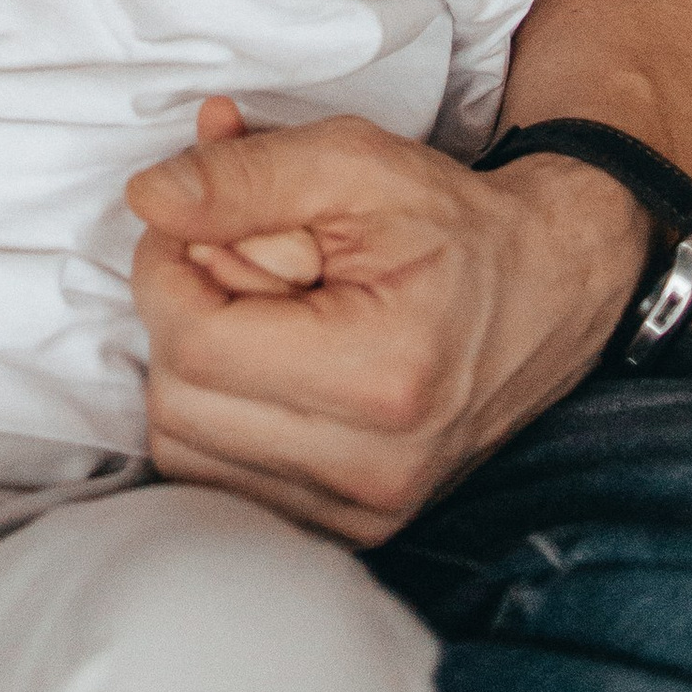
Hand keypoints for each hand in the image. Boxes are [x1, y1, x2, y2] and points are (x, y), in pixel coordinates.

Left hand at [127, 112, 644, 542]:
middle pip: (179, 401)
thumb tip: (147, 200)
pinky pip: (222, 484)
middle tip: (240, 262)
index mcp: (381, 376)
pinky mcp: (354, 529)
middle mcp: (375, 469)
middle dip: (185, 314)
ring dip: (196, 368)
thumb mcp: (353, 162)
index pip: (194, 343)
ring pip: (186, 451)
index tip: (202, 226)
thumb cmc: (449, 223)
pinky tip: (267, 363)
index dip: (169, 267)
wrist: (544, 287)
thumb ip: (244, 178)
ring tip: (264, 312)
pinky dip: (219, 418)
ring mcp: (367, 514)